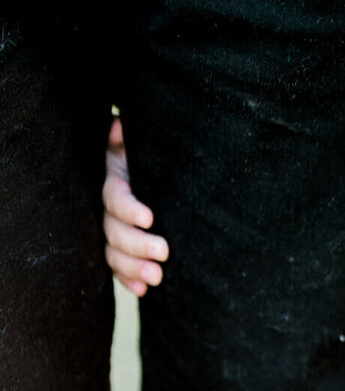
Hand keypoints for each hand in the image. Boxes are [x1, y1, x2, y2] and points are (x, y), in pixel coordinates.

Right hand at [102, 119, 168, 295]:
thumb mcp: (139, 141)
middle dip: (137, 245)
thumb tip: (118, 126)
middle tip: (164, 253)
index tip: (150, 217)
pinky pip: (119, 265)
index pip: (116, 199)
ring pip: (115, 251)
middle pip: (114, 231)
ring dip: (134, 267)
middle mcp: (109, 207)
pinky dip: (129, 278)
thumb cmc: (146, 151)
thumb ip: (127, 137)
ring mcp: (114, 227)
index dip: (130, 208)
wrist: (144, 164)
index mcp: (114, 181)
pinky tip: (144, 289)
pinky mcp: (122, 243)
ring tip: (157, 277)